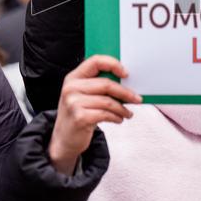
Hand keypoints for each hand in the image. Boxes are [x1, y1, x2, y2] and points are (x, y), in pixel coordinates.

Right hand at [48, 55, 142, 174]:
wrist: (64, 138)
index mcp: (73, 78)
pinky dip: (116, 117)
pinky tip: (118, 119)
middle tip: (136, 99)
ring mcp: (73, 103)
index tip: (126, 73)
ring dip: (122, 109)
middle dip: (125, 92)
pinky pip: (105, 114)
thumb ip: (97, 86)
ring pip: (108, 101)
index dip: (113, 64)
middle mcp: (71, 88)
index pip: (95, 61)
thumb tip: (125, 83)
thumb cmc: (78, 114)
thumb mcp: (83, 96)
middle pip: (106, 84)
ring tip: (127, 113)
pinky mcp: (79, 117)